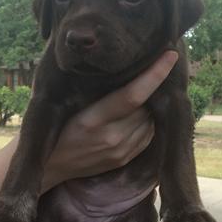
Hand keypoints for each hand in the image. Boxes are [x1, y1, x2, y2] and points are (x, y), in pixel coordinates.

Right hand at [42, 50, 177, 190]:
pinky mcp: (124, 160)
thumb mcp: (70, 105)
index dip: (154, 75)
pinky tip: (143, 111)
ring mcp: (120, 151)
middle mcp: (111, 137)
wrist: (51, 166)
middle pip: (147, 106)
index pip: (133, 95)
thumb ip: (97, 92)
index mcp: (94, 120)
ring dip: (153, 105)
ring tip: (152, 88)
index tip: (170, 56)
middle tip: (161, 64)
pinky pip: (148, 135)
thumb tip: (127, 69)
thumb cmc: (58, 126)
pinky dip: (148, 121)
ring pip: (151, 120)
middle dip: (156, 86)